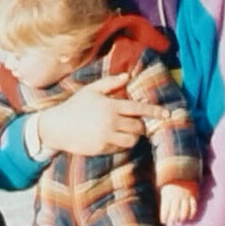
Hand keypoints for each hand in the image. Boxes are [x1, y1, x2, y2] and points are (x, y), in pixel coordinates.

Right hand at [38, 75, 165, 156]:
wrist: (57, 127)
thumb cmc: (75, 106)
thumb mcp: (91, 90)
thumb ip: (110, 83)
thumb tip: (127, 76)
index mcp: (110, 106)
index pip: (138, 108)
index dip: (154, 111)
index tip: (167, 114)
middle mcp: (110, 122)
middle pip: (138, 127)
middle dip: (141, 126)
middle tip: (137, 124)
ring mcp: (106, 137)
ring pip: (132, 140)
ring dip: (134, 137)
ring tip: (128, 132)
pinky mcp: (101, 148)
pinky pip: (120, 148)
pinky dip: (121, 144)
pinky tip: (114, 139)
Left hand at [160, 185, 196, 224]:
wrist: (182, 171)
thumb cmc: (171, 185)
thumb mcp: (165, 191)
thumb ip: (165, 203)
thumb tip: (164, 218)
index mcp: (167, 197)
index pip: (165, 211)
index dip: (164, 218)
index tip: (164, 222)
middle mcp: (176, 197)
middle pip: (174, 213)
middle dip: (173, 220)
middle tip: (173, 223)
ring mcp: (185, 197)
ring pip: (184, 211)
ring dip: (183, 217)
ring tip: (181, 220)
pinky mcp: (192, 195)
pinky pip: (193, 206)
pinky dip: (192, 213)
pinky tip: (190, 217)